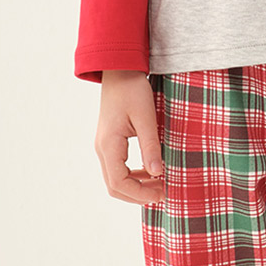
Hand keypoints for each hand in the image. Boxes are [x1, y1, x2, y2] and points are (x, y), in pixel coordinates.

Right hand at [95, 70, 165, 204]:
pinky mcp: (110, 142)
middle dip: (138, 195)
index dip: (140, 194)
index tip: (162, 193)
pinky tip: (151, 171)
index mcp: (109, 144)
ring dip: (136, 186)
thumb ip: (150, 146)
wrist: (119, 70)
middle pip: (114, 186)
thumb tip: (157, 174)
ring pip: (115, 179)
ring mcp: (104, 146)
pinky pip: (118, 168)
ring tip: (160, 183)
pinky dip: (133, 175)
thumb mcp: (146, 117)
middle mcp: (102, 148)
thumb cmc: (132, 89)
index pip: (119, 182)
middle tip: (163, 193)